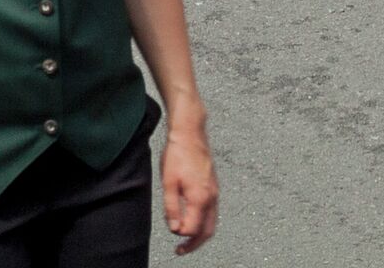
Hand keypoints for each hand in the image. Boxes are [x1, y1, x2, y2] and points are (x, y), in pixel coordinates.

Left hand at [161, 117, 219, 253]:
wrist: (190, 132)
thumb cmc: (178, 154)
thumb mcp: (168, 182)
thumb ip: (171, 208)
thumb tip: (175, 229)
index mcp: (200, 198)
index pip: (193, 228)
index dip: (180, 234)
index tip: (171, 230)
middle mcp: (212, 198)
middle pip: (207, 231)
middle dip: (195, 244)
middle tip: (181, 251)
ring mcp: (215, 192)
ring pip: (212, 223)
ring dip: (200, 234)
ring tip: (186, 239)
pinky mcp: (214, 187)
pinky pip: (212, 212)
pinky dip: (204, 222)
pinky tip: (193, 220)